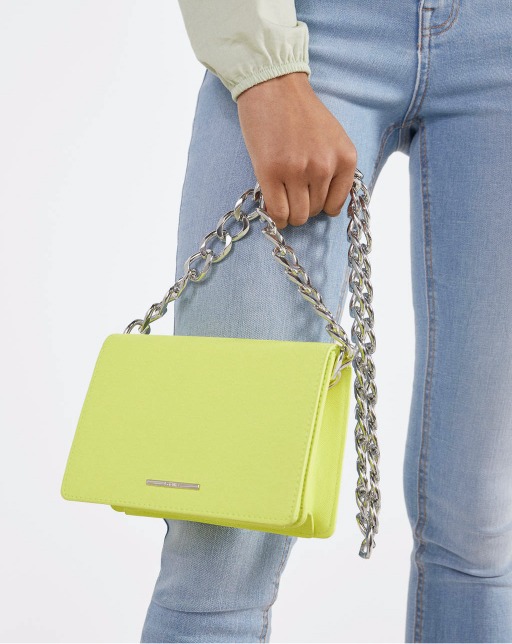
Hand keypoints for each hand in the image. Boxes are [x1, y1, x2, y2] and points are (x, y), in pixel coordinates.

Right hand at [237, 72, 357, 229]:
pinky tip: (272, 208)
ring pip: (297, 216)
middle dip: (302, 207)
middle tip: (292, 194)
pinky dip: (275, 216)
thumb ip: (334, 169)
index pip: (335, 205)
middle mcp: (324, 167)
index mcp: (345, 158)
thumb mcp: (333, 139)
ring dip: (289, 212)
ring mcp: (297, 171)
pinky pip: (278, 211)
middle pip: (314, 211)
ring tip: (282, 198)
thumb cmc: (301, 112)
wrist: (274, 85)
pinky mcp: (270, 172)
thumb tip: (326, 206)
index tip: (309, 198)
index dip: (320, 205)